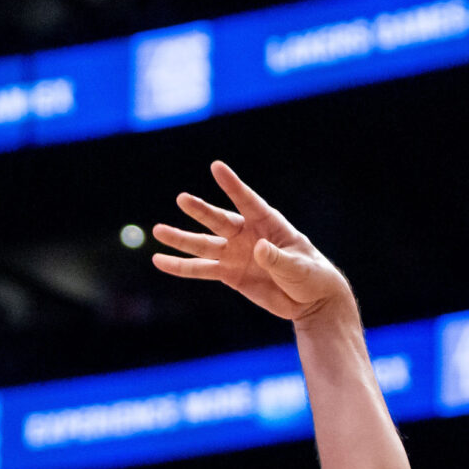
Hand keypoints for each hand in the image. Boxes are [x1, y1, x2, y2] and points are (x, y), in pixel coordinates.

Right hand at [151, 161, 355, 323]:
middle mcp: (247, 235)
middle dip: (201, 211)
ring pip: (204, 245)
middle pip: (220, 220)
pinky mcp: (229, 274)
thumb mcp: (299, 266)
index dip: (232, 186)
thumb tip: (257, 248)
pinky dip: (180, 266)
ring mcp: (235, 254)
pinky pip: (201, 269)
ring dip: (181, 238)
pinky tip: (159, 260)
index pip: (248, 201)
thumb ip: (278, 258)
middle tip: (182, 199)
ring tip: (157, 230)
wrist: (310, 301)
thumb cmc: (311, 276)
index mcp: (269, 223)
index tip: (216, 167)